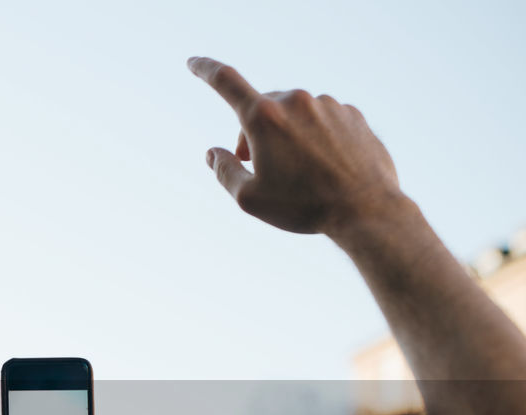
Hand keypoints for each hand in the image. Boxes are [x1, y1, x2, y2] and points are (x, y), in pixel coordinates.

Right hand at [187, 56, 405, 237]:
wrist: (366, 209)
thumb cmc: (303, 207)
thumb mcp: (249, 198)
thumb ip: (224, 170)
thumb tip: (213, 152)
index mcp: (264, 118)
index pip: (225, 82)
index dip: (205, 69)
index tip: (193, 62)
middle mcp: (296, 101)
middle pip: (261, 108)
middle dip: (253, 132)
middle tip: (256, 164)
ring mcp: (327, 105)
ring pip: (294, 114)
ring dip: (286, 134)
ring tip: (297, 171)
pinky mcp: (352, 114)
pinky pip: (322, 120)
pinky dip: (314, 137)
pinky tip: (322, 166)